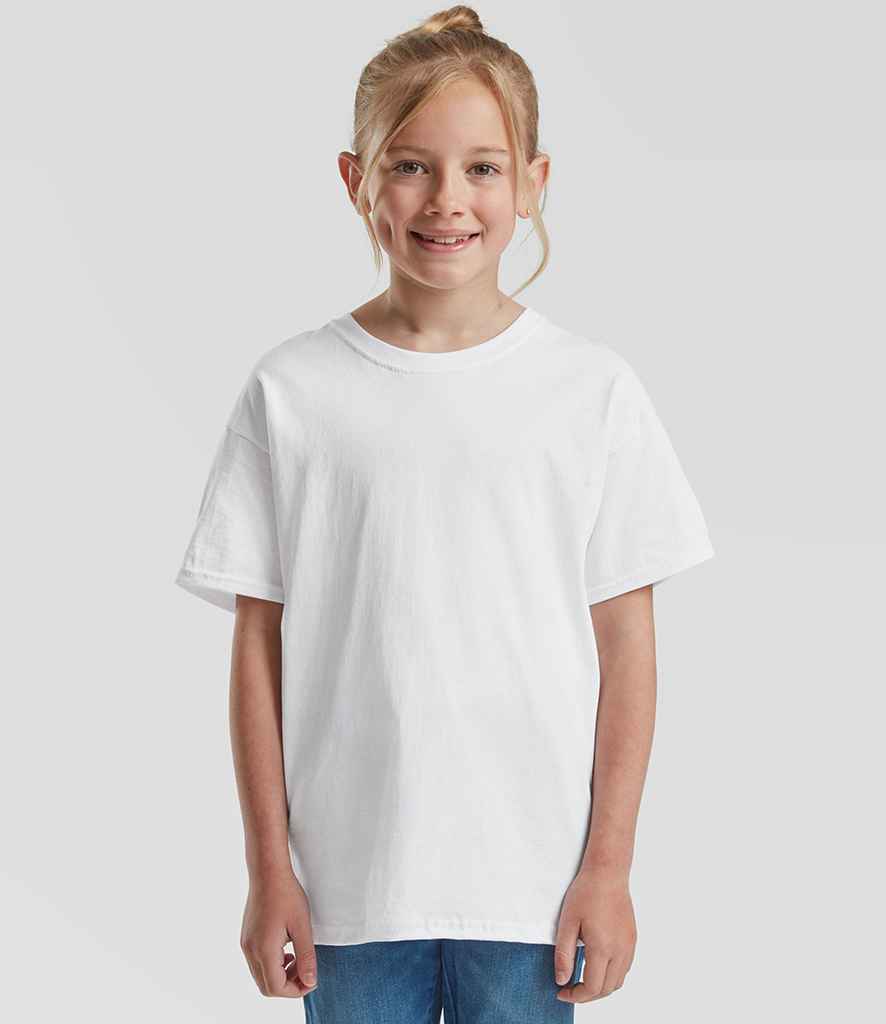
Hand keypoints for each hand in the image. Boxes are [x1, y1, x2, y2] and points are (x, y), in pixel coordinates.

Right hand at [240, 871, 317, 997]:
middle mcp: (250, 950)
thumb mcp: (302, 925)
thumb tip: (310, 982)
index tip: (312, 979)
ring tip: (297, 959)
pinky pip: (257, 963)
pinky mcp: (246, 937)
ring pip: (261, 975)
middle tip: (306, 970)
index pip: (276, 988)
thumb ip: (306, 956)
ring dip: (280, 975)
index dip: (296, 990)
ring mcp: (246, 944)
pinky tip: (286, 950)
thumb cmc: (287, 895)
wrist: (268, 872)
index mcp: (263, 949)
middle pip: (266, 986)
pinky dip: (272, 965)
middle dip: (288, 985)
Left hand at [553, 867, 636, 1002]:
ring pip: (618, 981)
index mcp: (602, 948)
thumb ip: (564, 955)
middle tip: (570, 988)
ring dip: (601, 987)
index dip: (576, 996)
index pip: (592, 987)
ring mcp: (629, 946)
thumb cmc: (586, 893)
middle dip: (587, 995)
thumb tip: (562, 980)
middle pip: (607, 989)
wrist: (607, 873)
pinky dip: (612, 976)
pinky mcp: (632, 939)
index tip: (562, 991)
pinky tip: (598, 966)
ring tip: (582, 980)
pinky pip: (624, 968)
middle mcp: (620, 951)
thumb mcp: (567, 923)